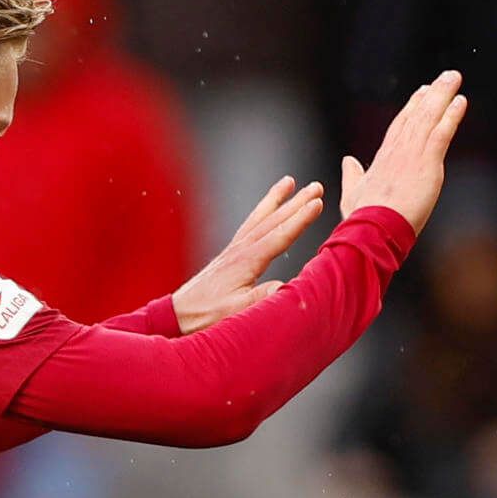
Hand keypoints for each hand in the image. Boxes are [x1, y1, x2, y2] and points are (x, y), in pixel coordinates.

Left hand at [170, 177, 324, 333]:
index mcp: (246, 261)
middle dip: (296, 202)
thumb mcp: (237, 312)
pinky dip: (261, 213)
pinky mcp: (229, 254)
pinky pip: (249, 226)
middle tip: (316, 187)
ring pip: (259, 218)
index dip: (300, 219)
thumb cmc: (206, 315)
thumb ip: (261, 299)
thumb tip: (286, 288)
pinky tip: (267, 209)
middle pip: (273, 220)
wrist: (178, 314)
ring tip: (290, 182)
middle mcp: (240, 250)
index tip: (317, 203)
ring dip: (276, 200)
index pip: (279, 236)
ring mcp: (234, 249)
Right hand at [339, 70, 467, 233]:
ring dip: (444, 95)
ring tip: (454, 78)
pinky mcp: (427, 162)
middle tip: (445, 77)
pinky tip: (461, 101)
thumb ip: (352, 175)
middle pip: (417, 114)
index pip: (401, 125)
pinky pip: (442, 132)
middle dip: (432, 94)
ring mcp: (413, 154)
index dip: (413, 108)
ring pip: (430, 117)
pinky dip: (452, 115)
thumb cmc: (362, 217)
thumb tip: (348, 161)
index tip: (422, 93)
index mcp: (384, 157)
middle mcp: (398, 150)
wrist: (373, 228)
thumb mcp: (352, 193)